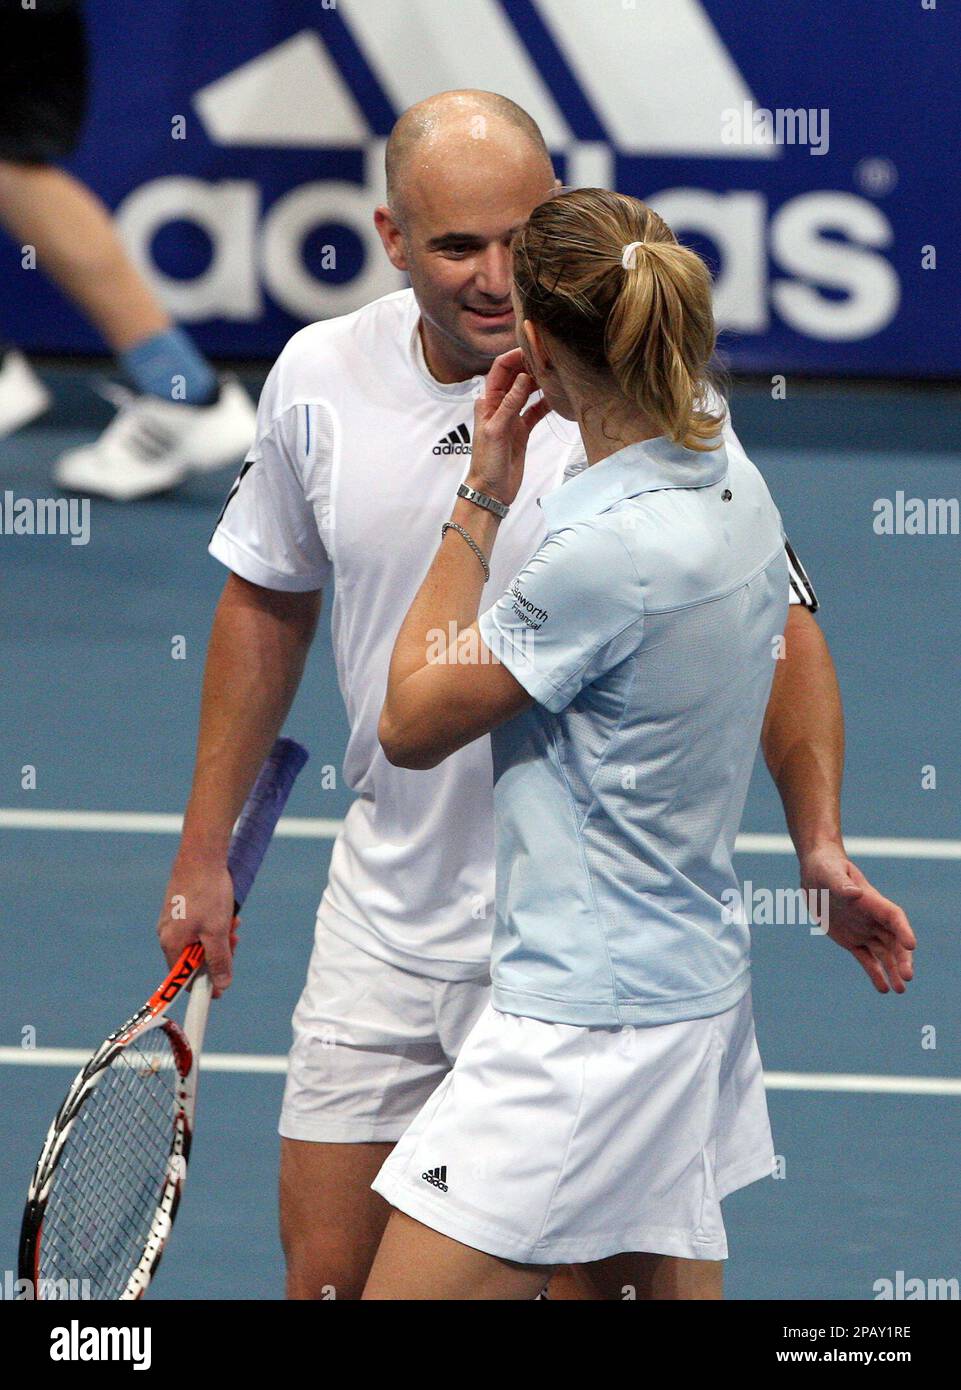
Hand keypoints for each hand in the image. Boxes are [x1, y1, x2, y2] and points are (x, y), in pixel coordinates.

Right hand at [157, 854, 237, 997]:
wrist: (201, 854)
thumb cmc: (208, 893)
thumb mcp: (218, 932)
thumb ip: (219, 961)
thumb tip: (221, 985)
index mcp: (172, 944)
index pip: (184, 978)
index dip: (204, 986)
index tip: (221, 989)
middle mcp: (167, 933)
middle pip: (194, 958)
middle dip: (217, 953)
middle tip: (234, 941)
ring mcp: (173, 919)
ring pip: (199, 939)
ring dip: (219, 936)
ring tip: (233, 922)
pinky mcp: (180, 906)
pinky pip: (198, 924)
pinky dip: (214, 922)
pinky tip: (227, 910)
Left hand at [468, 347, 550, 506]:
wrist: (490, 492)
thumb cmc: (488, 462)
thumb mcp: (498, 430)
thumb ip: (511, 404)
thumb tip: (524, 377)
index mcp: (488, 401)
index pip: (500, 369)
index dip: (515, 356)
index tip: (534, 347)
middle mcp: (499, 405)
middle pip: (516, 377)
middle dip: (531, 365)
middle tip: (552, 357)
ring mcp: (512, 417)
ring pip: (528, 392)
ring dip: (541, 383)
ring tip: (558, 373)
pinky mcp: (522, 430)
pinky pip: (536, 411)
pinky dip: (546, 404)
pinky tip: (559, 398)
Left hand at [801, 843, 915, 992]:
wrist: (816, 873)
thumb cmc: (826, 868)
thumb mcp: (831, 874)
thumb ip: (842, 885)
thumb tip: (855, 894)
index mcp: (872, 901)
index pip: (894, 917)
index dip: (904, 930)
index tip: (911, 945)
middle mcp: (872, 918)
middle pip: (894, 940)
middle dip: (902, 959)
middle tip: (908, 977)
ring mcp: (863, 930)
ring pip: (883, 953)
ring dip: (893, 970)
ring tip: (900, 990)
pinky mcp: (851, 940)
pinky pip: (866, 959)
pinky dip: (875, 973)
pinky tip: (884, 989)